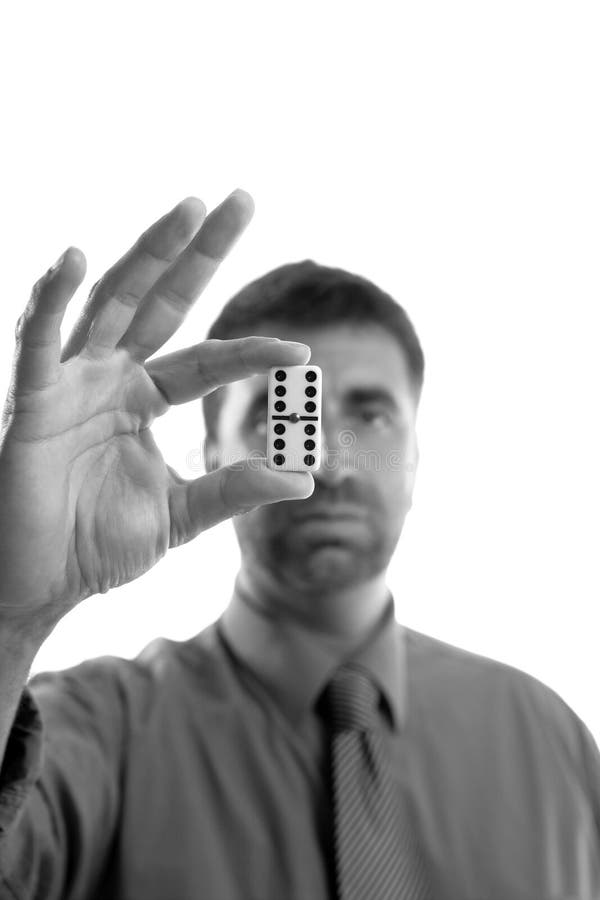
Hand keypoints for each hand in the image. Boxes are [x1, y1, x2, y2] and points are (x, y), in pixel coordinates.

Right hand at [0, 191, 312, 634]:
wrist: (41, 581)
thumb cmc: (99, 545)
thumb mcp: (181, 514)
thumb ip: (233, 490)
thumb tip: (304, 480)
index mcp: (144, 399)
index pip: (207, 361)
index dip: (252, 353)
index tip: (301, 355)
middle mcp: (110, 377)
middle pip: (161, 299)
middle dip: (198, 250)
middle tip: (240, 199)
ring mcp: (70, 381)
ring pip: (111, 301)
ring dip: (147, 252)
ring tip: (189, 208)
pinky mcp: (31, 400)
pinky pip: (37, 342)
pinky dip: (50, 300)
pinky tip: (72, 258)